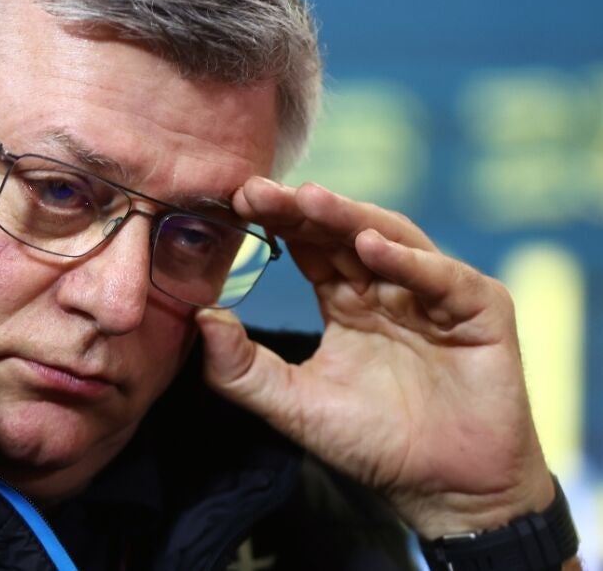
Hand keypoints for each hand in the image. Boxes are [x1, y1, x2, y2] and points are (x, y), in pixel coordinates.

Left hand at [199, 177, 553, 537]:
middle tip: (257, 190)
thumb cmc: (373, 444)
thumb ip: (241, 368)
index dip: (276, 223)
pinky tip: (372, 247)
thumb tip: (199, 316)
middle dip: (301, 210)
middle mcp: (389, 288)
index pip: (308, 247)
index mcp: (346, 302)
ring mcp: (436, 295)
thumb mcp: (292, 405)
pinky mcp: (482, 311)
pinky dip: (410, 262)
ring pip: (392, 240)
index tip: (235, 201)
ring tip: (308, 200)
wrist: (447, 491)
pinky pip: (444, 278)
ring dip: (349, 218)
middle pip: (342, 233)